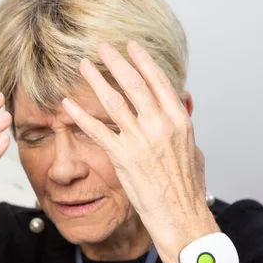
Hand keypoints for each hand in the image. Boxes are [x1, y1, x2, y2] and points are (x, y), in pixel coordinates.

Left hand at [62, 41, 214, 262]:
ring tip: (83, 66)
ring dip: (95, 81)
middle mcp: (160, 125)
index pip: (158, 81)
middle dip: (116, 62)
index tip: (131, 47)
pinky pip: (97, 131)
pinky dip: (80, 115)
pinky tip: (68, 104)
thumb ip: (184, 125)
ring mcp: (140, 140)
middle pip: (134, 84)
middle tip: (102, 47)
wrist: (181, 215)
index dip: (143, 61)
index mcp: (178, 120)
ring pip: (113, 102)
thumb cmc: (187, 187)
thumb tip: (182, 105)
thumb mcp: (194, 149)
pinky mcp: (123, 157)